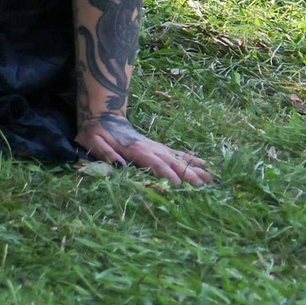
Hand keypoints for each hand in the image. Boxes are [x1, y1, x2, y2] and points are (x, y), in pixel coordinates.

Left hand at [79, 112, 214, 185]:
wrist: (104, 117)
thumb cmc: (95, 133)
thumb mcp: (92, 141)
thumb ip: (105, 153)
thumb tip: (119, 166)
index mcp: (135, 150)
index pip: (154, 163)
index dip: (165, 173)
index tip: (179, 185)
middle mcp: (151, 148)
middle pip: (172, 162)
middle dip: (188, 174)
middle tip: (204, 186)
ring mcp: (157, 147)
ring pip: (179, 158)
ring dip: (196, 168)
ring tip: (213, 179)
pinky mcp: (160, 147)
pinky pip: (179, 154)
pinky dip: (193, 160)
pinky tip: (207, 167)